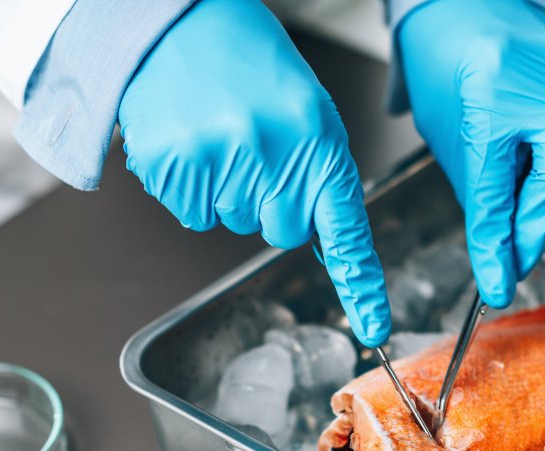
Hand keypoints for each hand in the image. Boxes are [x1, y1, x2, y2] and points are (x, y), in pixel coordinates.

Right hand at [119, 0, 390, 346]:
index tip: (373, 327)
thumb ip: (317, 168)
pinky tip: (190, 144)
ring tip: (218, 135)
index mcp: (317, 139)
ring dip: (227, 192)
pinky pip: (193, 213)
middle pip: (281, 232)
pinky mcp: (176, 172)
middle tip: (254, 150)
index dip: (360, 284)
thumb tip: (315, 227)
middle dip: (271, 203)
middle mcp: (273, 156)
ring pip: (234, 223)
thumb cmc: (244, 59)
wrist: (172, 20)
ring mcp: (222, 165)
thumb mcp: (305, 107)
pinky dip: (190, 188)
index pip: (346, 228)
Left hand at [397, 0, 544, 307]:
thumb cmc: (446, 59)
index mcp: (509, 87)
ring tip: (515, 226)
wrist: (460, 1)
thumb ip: (479, 200)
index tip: (498, 284)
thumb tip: (495, 261)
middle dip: (531, 226)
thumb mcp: (454, 136)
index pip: (508, 185)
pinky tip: (533, 180)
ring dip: (542, 200)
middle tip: (509, 263)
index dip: (505, 242)